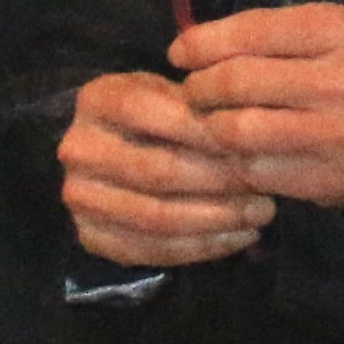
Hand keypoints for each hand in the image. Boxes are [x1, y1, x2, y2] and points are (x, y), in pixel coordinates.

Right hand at [59, 71, 271, 267]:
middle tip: (265, 183)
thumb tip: (250, 138)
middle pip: (158, 171)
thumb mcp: (174, 93)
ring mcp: (80, 198)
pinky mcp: (91, 237)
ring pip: (158, 217)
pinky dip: (204, 247)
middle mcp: (77, 150)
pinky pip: (153, 250)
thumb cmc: (159, 113)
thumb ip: (202, 109)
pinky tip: (239, 235)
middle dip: (220, 180)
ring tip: (261, 213)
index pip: (150, 115)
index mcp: (96, 101)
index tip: (252, 142)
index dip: (204, 131)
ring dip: (218, 219)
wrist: (116, 148)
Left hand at [174, 3, 343, 210]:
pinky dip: (236, 161)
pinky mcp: (336, 180)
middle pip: (238, 82)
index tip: (179, 53)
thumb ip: (262, 34)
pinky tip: (238, 152)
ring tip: (211, 120)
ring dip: (211, 126)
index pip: (252, 32)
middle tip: (192, 91)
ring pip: (239, 131)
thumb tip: (184, 50)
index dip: (203, 43)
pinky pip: (256, 171)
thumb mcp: (323, 33)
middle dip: (200, 87)